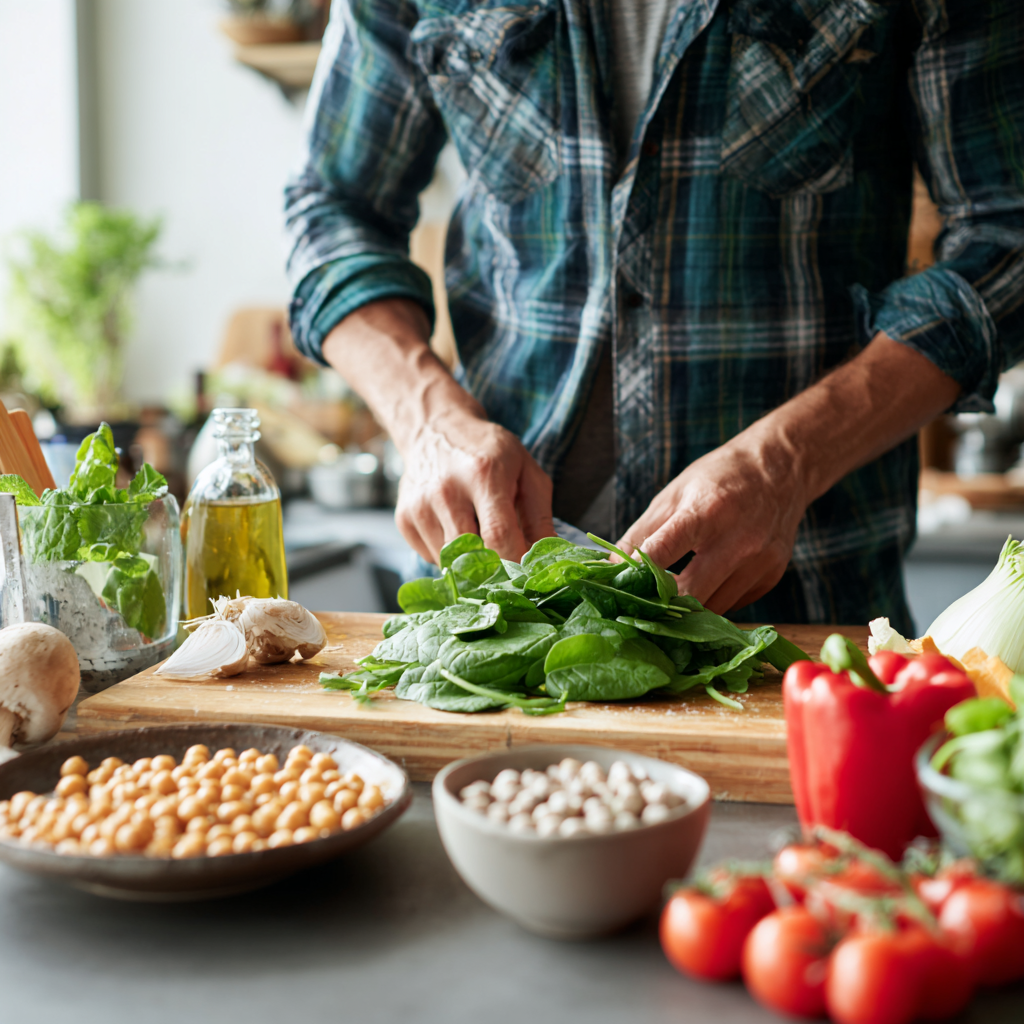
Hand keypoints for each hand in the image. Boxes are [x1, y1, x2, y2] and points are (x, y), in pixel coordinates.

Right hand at [321, 299, 554, 563]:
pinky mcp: (404, 519)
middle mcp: (446, 490)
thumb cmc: (488, 451)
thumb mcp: (526, 471)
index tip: (528, 575)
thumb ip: (540, 517)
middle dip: (493, 571)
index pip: (499, 535)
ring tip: (481, 539)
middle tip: (508, 569)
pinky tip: (457, 531)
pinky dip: (450, 557)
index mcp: (484, 475)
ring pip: (450, 563)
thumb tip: (548, 558)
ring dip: (471, 565)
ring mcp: (420, 506)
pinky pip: (432, 558)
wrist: (435, 428)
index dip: (516, 563)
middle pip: (470, 556)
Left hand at [617, 433, 806, 614]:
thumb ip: (640, 534)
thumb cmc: (720, 478)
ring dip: (687, 608)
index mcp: (705, 513)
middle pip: (690, 595)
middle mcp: (737, 540)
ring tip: (671, 595)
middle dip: (662, 605)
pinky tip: (706, 582)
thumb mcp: (673, 494)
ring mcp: (759, 562)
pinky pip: (732, 604)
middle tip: (642, 606)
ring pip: (712, 609)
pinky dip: (713, 600)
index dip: (635, 576)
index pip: (662, 553)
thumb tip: (610, 568)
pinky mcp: (771, 577)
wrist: (782, 467)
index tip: (617, 588)